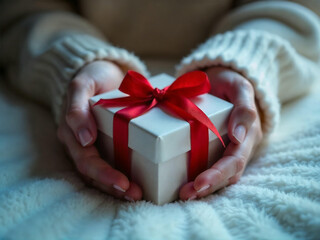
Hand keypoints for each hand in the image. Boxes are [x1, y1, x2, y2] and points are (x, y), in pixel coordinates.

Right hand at [57, 60, 141, 200]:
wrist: (105, 73)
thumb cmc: (93, 76)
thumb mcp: (82, 84)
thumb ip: (77, 107)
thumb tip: (83, 139)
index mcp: (72, 132)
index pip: (85, 160)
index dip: (103, 174)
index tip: (123, 182)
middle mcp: (81, 143)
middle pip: (93, 172)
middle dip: (112, 185)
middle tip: (134, 195)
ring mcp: (95, 145)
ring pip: (102, 173)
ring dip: (118, 187)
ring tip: (137, 195)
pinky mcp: (110, 143)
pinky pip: (114, 163)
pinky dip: (125, 175)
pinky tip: (139, 183)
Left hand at [179, 67, 262, 199]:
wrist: (221, 78)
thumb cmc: (230, 81)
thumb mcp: (239, 87)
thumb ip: (244, 108)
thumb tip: (240, 137)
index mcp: (248, 135)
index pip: (235, 161)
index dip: (218, 175)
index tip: (199, 184)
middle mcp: (238, 146)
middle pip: (227, 174)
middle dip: (208, 187)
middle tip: (186, 195)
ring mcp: (225, 148)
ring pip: (218, 174)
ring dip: (201, 187)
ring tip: (182, 195)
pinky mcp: (211, 146)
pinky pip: (206, 164)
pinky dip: (195, 176)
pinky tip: (181, 182)